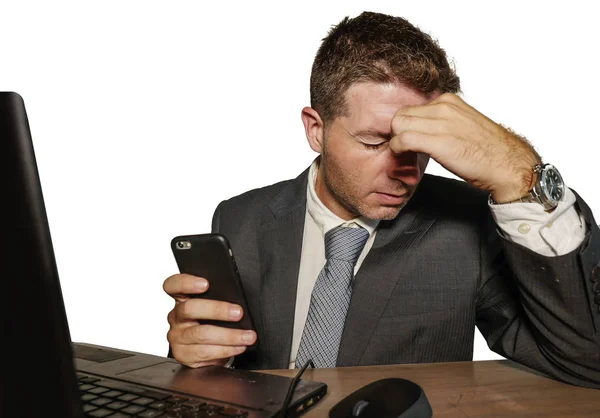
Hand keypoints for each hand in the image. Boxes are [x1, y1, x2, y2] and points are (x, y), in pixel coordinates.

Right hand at [163, 273, 256, 367]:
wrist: (208, 351)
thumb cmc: (213, 322)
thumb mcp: (214, 306)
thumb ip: (219, 298)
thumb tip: (240, 297)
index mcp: (181, 298)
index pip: (173, 285)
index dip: (186, 282)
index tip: (205, 284)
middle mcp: (176, 317)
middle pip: (190, 309)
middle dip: (217, 310)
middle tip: (238, 313)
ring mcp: (177, 336)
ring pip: (201, 334)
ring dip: (229, 335)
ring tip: (247, 336)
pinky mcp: (183, 355)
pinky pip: (205, 352)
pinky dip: (226, 350)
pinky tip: (239, 346)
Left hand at [389, 93, 540, 202]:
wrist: (507, 164)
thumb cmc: (485, 150)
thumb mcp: (461, 124)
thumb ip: (440, 121)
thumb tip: (418, 129)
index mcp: (448, 101)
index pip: (410, 109)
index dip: (405, 127)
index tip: (409, 142)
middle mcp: (444, 107)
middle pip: (401, 115)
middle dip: (398, 133)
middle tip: (404, 150)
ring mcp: (441, 123)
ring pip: (398, 125)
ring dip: (396, 142)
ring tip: (406, 155)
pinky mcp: (438, 141)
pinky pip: (402, 140)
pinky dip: (397, 150)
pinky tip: (405, 157)